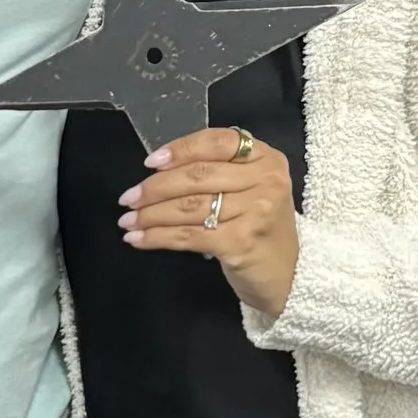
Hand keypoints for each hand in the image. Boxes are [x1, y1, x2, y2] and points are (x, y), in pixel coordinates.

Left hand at [118, 126, 299, 316]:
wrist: (289, 276)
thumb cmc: (260, 228)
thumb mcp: (250, 189)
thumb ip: (218, 171)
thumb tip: (158, 168)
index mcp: (266, 158)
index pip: (217, 142)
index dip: (180, 149)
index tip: (150, 162)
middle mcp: (265, 181)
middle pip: (197, 176)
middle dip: (155, 187)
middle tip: (128, 198)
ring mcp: (255, 212)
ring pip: (189, 206)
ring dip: (151, 214)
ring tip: (128, 220)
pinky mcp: (240, 242)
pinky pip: (188, 235)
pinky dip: (158, 237)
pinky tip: (139, 239)